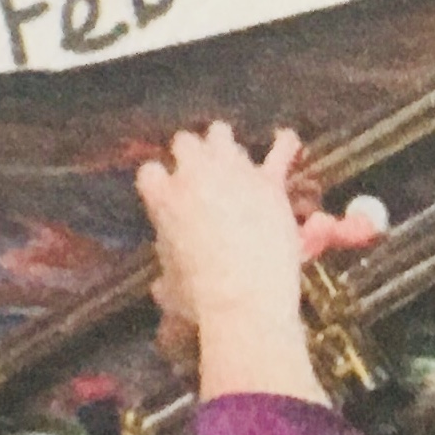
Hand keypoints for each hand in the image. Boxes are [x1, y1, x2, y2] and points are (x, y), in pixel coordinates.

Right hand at [137, 125, 381, 404]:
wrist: (244, 296)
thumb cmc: (199, 299)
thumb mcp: (171, 290)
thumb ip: (166, 276)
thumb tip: (161, 285)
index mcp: (162, 199)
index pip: (149, 172)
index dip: (158, 182)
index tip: (164, 191)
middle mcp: (194, 175)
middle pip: (185, 141)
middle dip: (191, 152)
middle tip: (198, 169)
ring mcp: (233, 173)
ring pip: (221, 135)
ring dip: (223, 146)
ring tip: (229, 158)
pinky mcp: (268, 181)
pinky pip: (280, 149)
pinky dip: (283, 145)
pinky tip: (285, 141)